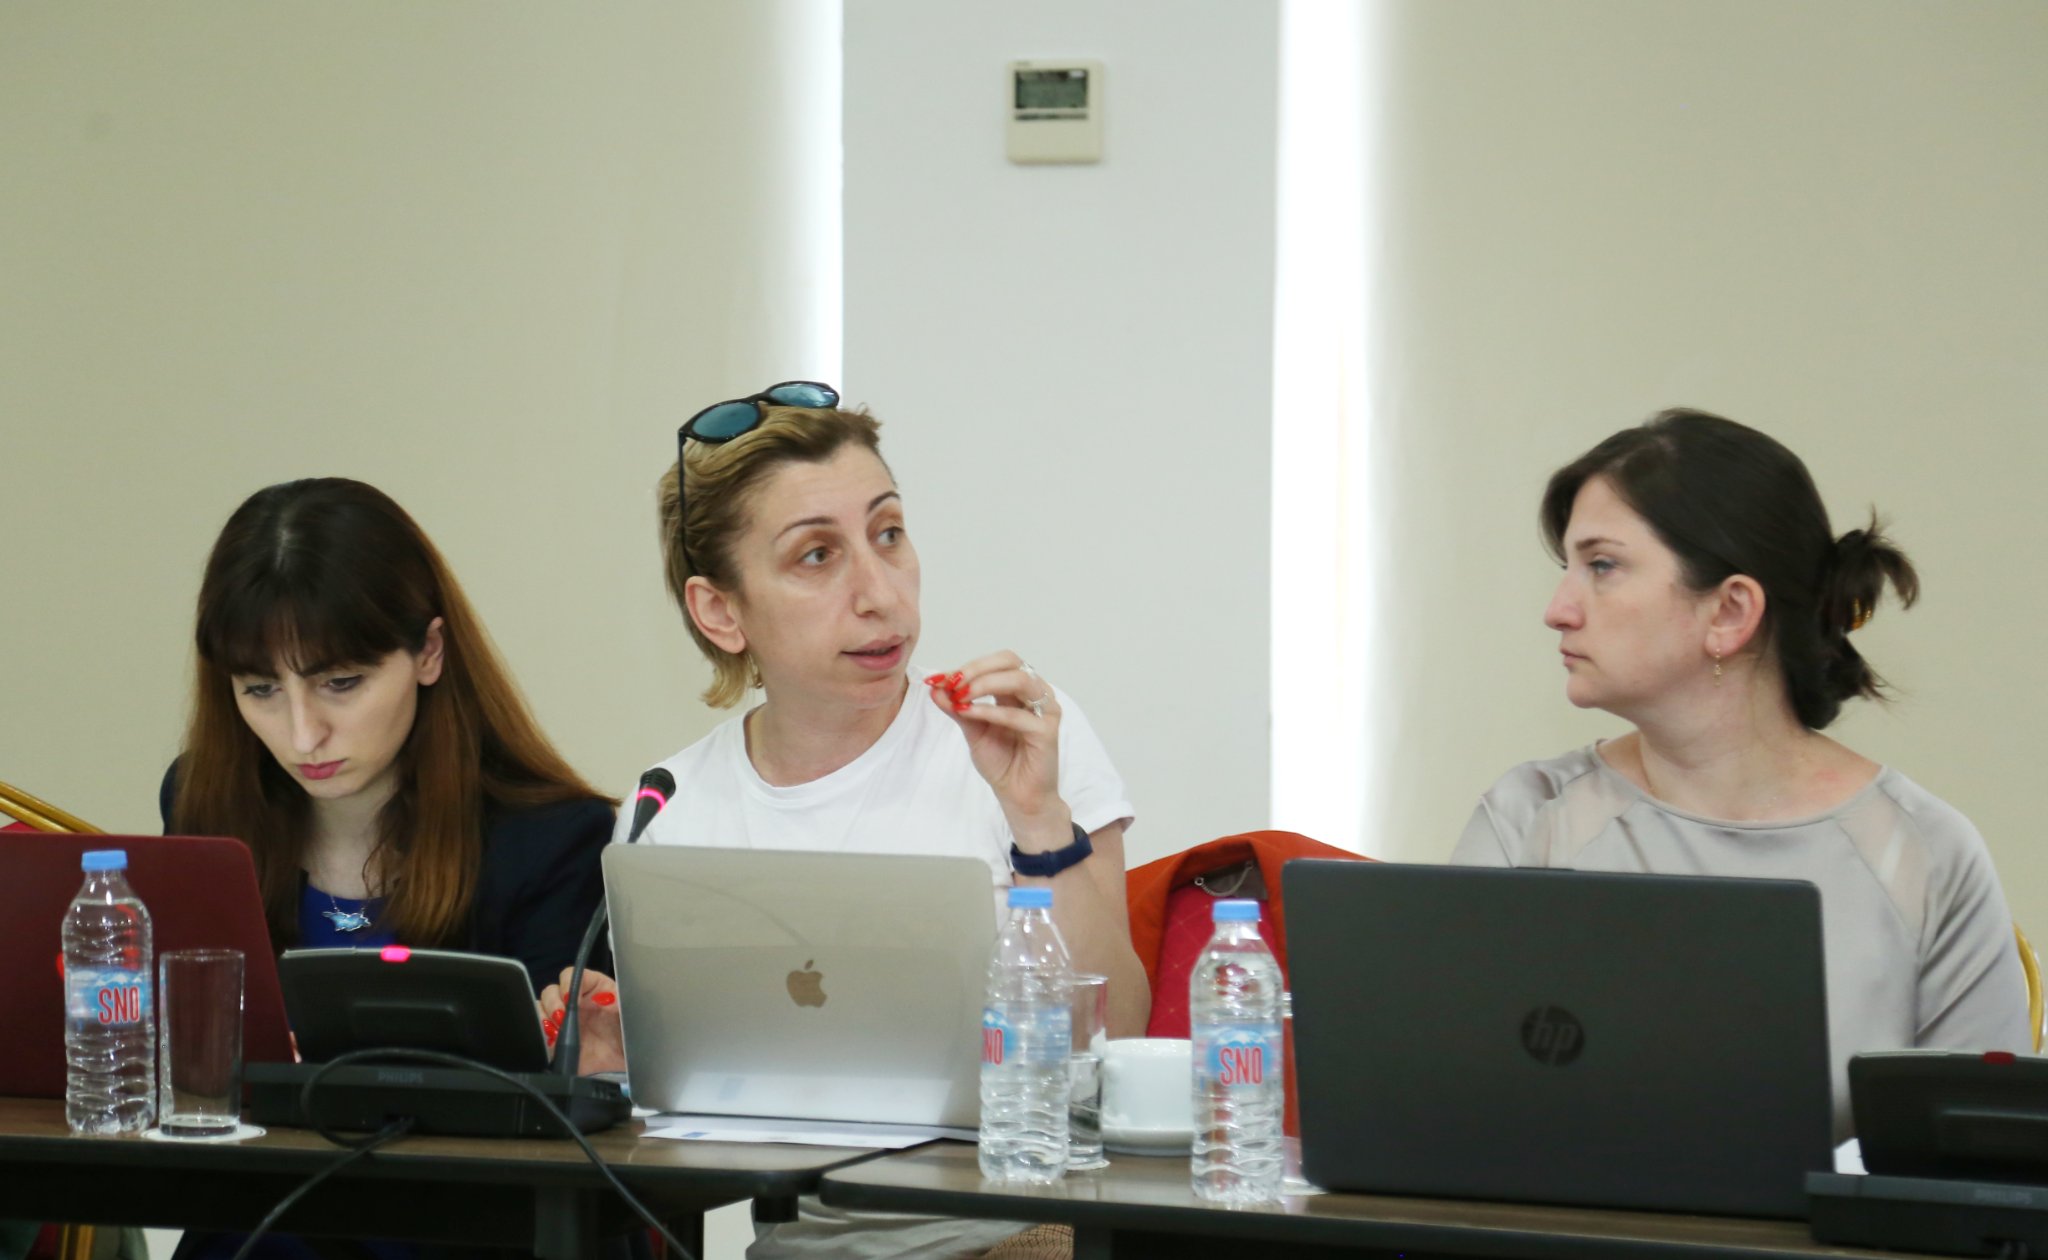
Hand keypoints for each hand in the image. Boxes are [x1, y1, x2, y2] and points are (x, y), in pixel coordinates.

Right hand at [537, 966, 623, 1074]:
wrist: (626, 1063)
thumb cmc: (631, 1033)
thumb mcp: (628, 1011)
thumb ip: (618, 999)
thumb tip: (605, 996)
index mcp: (593, 989)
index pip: (571, 976)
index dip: (567, 983)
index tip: (570, 997)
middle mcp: (574, 1002)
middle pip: (550, 991)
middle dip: (553, 1003)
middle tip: (562, 1018)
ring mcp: (562, 1022)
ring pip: (540, 1010)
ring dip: (544, 1019)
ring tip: (557, 1032)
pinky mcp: (555, 1042)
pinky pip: (538, 1035)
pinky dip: (540, 1037)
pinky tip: (552, 1043)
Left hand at [923, 650, 1064, 840]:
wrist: (1018, 796)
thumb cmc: (1001, 762)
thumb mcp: (972, 729)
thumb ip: (956, 707)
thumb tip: (934, 687)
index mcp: (1018, 690)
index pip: (997, 663)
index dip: (968, 667)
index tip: (939, 679)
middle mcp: (1035, 694)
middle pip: (1011, 661)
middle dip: (977, 669)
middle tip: (952, 682)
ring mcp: (1045, 710)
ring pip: (1019, 680)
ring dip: (984, 684)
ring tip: (960, 696)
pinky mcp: (1047, 731)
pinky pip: (1017, 715)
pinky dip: (990, 711)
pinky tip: (969, 713)